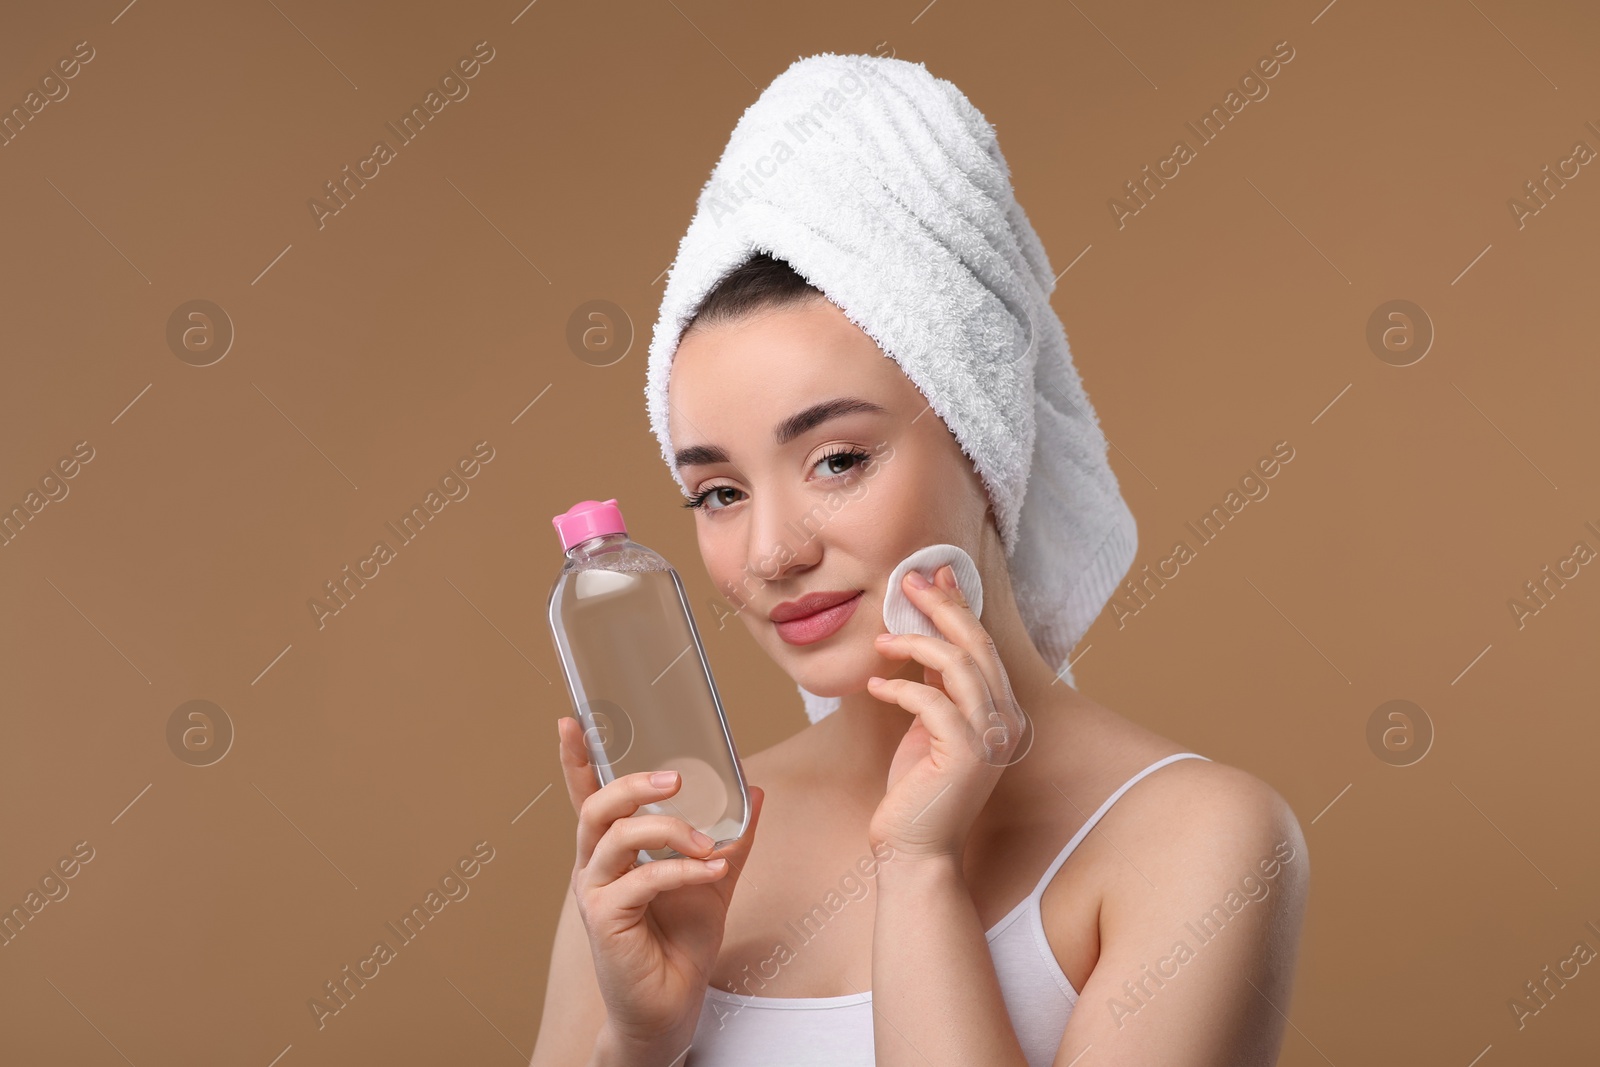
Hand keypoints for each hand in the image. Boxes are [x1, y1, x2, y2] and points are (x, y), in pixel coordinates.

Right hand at [557, 715, 764, 1050]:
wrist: (675, 1001)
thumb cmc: (682, 938)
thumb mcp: (715, 875)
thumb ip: (731, 833)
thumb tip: (753, 789)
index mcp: (613, 847)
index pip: (587, 794)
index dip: (576, 758)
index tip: (572, 719)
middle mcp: (595, 864)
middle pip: (596, 806)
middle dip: (632, 784)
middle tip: (675, 780)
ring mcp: (595, 891)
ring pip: (614, 837)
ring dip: (668, 830)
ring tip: (708, 842)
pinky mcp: (604, 919)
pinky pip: (640, 880)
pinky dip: (681, 870)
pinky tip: (713, 870)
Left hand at [865, 564, 1027, 862]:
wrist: (916, 851)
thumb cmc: (918, 791)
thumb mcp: (929, 726)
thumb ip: (935, 685)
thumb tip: (922, 636)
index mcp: (1001, 712)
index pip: (983, 645)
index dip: (961, 604)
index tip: (936, 573)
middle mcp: (1005, 722)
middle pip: (977, 645)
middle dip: (943, 606)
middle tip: (909, 580)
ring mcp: (989, 739)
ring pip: (958, 666)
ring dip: (916, 644)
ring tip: (882, 641)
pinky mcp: (965, 756)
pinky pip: (931, 703)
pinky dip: (900, 689)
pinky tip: (876, 687)